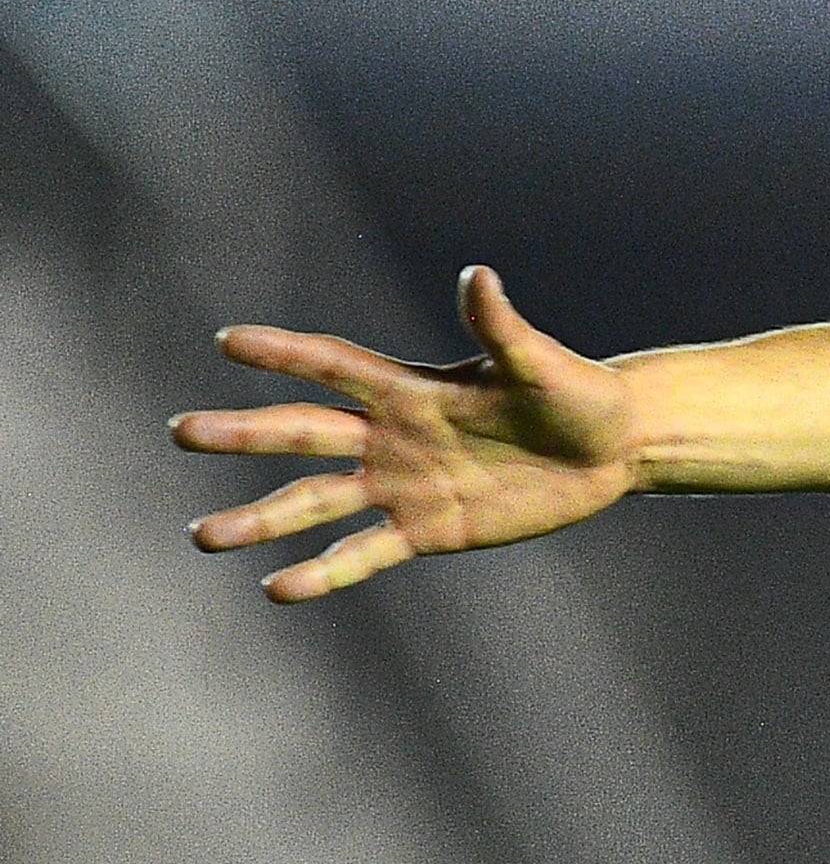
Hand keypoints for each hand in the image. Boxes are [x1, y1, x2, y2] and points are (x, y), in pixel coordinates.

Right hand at [175, 266, 637, 600]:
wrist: (612, 450)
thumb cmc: (580, 395)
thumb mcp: (540, 365)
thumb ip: (501, 329)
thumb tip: (478, 276)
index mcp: (412, 390)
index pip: (335, 367)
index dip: (287, 354)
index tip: (229, 341)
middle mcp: (393, 437)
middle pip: (304, 434)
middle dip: (244, 433)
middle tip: (182, 431)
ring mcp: (405, 486)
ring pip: (316, 503)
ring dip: (261, 518)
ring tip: (204, 535)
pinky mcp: (428, 530)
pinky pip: (365, 554)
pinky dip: (325, 573)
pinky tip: (278, 588)